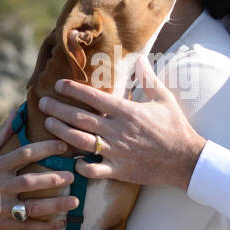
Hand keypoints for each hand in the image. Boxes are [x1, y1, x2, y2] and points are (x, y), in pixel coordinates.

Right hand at [0, 108, 81, 229]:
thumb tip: (17, 109)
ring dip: (54, 205)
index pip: (24, 154)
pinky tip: (61, 223)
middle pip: (29, 182)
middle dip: (52, 179)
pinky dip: (44, 226)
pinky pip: (25, 226)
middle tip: (72, 176)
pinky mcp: (0, 223)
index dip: (45, 149)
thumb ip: (3, 131)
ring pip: (30, 207)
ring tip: (75, 201)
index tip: (64, 146)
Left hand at [39, 56, 206, 189]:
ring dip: (61, 132)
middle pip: (80, 118)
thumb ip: (148, 79)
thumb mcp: (164, 98)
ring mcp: (116, 151)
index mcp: (126, 111)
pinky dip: (80, 166)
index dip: (73, 90)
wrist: (185, 159)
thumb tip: (140, 58)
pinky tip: (72, 160)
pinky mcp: (119, 170)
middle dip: (58, 109)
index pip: (93, 97)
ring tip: (49, 124)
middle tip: (43, 102)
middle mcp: (117, 130)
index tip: (59, 85)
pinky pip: (93, 170)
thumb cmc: (175, 127)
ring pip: (80, 141)